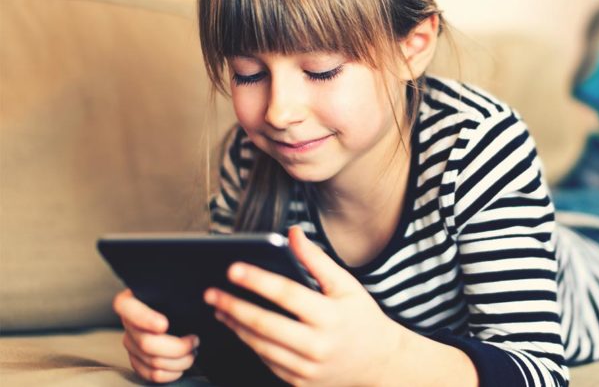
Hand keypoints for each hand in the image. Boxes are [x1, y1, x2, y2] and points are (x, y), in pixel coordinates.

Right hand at [113, 289, 198, 382]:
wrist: (180, 309)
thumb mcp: (176, 285)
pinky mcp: (138, 360)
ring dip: (180, 360)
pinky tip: (183, 364)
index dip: (144, 319)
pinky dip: (171, 373)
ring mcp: (131, 343)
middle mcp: (127, 323)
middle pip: (146, 343)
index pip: (127, 308)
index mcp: (131, 300)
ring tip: (193, 351)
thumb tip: (200, 294)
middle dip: (177, 347)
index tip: (164, 324)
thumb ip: (178, 286)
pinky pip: (152, 374)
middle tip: (196, 340)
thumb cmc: (179, 294)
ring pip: (153, 362)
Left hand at [204, 226, 404, 386]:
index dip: (257, 280)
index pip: (286, 294)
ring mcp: (308, 369)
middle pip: (265, 324)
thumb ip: (317, 260)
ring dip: (236, 326)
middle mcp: (318, 345)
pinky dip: (251, 344)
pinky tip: (241, 329)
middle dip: (233, 306)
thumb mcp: (346, 285)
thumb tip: (293, 233)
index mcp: (330, 316)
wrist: (380, 362)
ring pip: (261, 346)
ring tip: (220, 309)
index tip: (233, 268)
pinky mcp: (301, 384)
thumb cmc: (361, 318)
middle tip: (211, 293)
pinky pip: (268, 363)